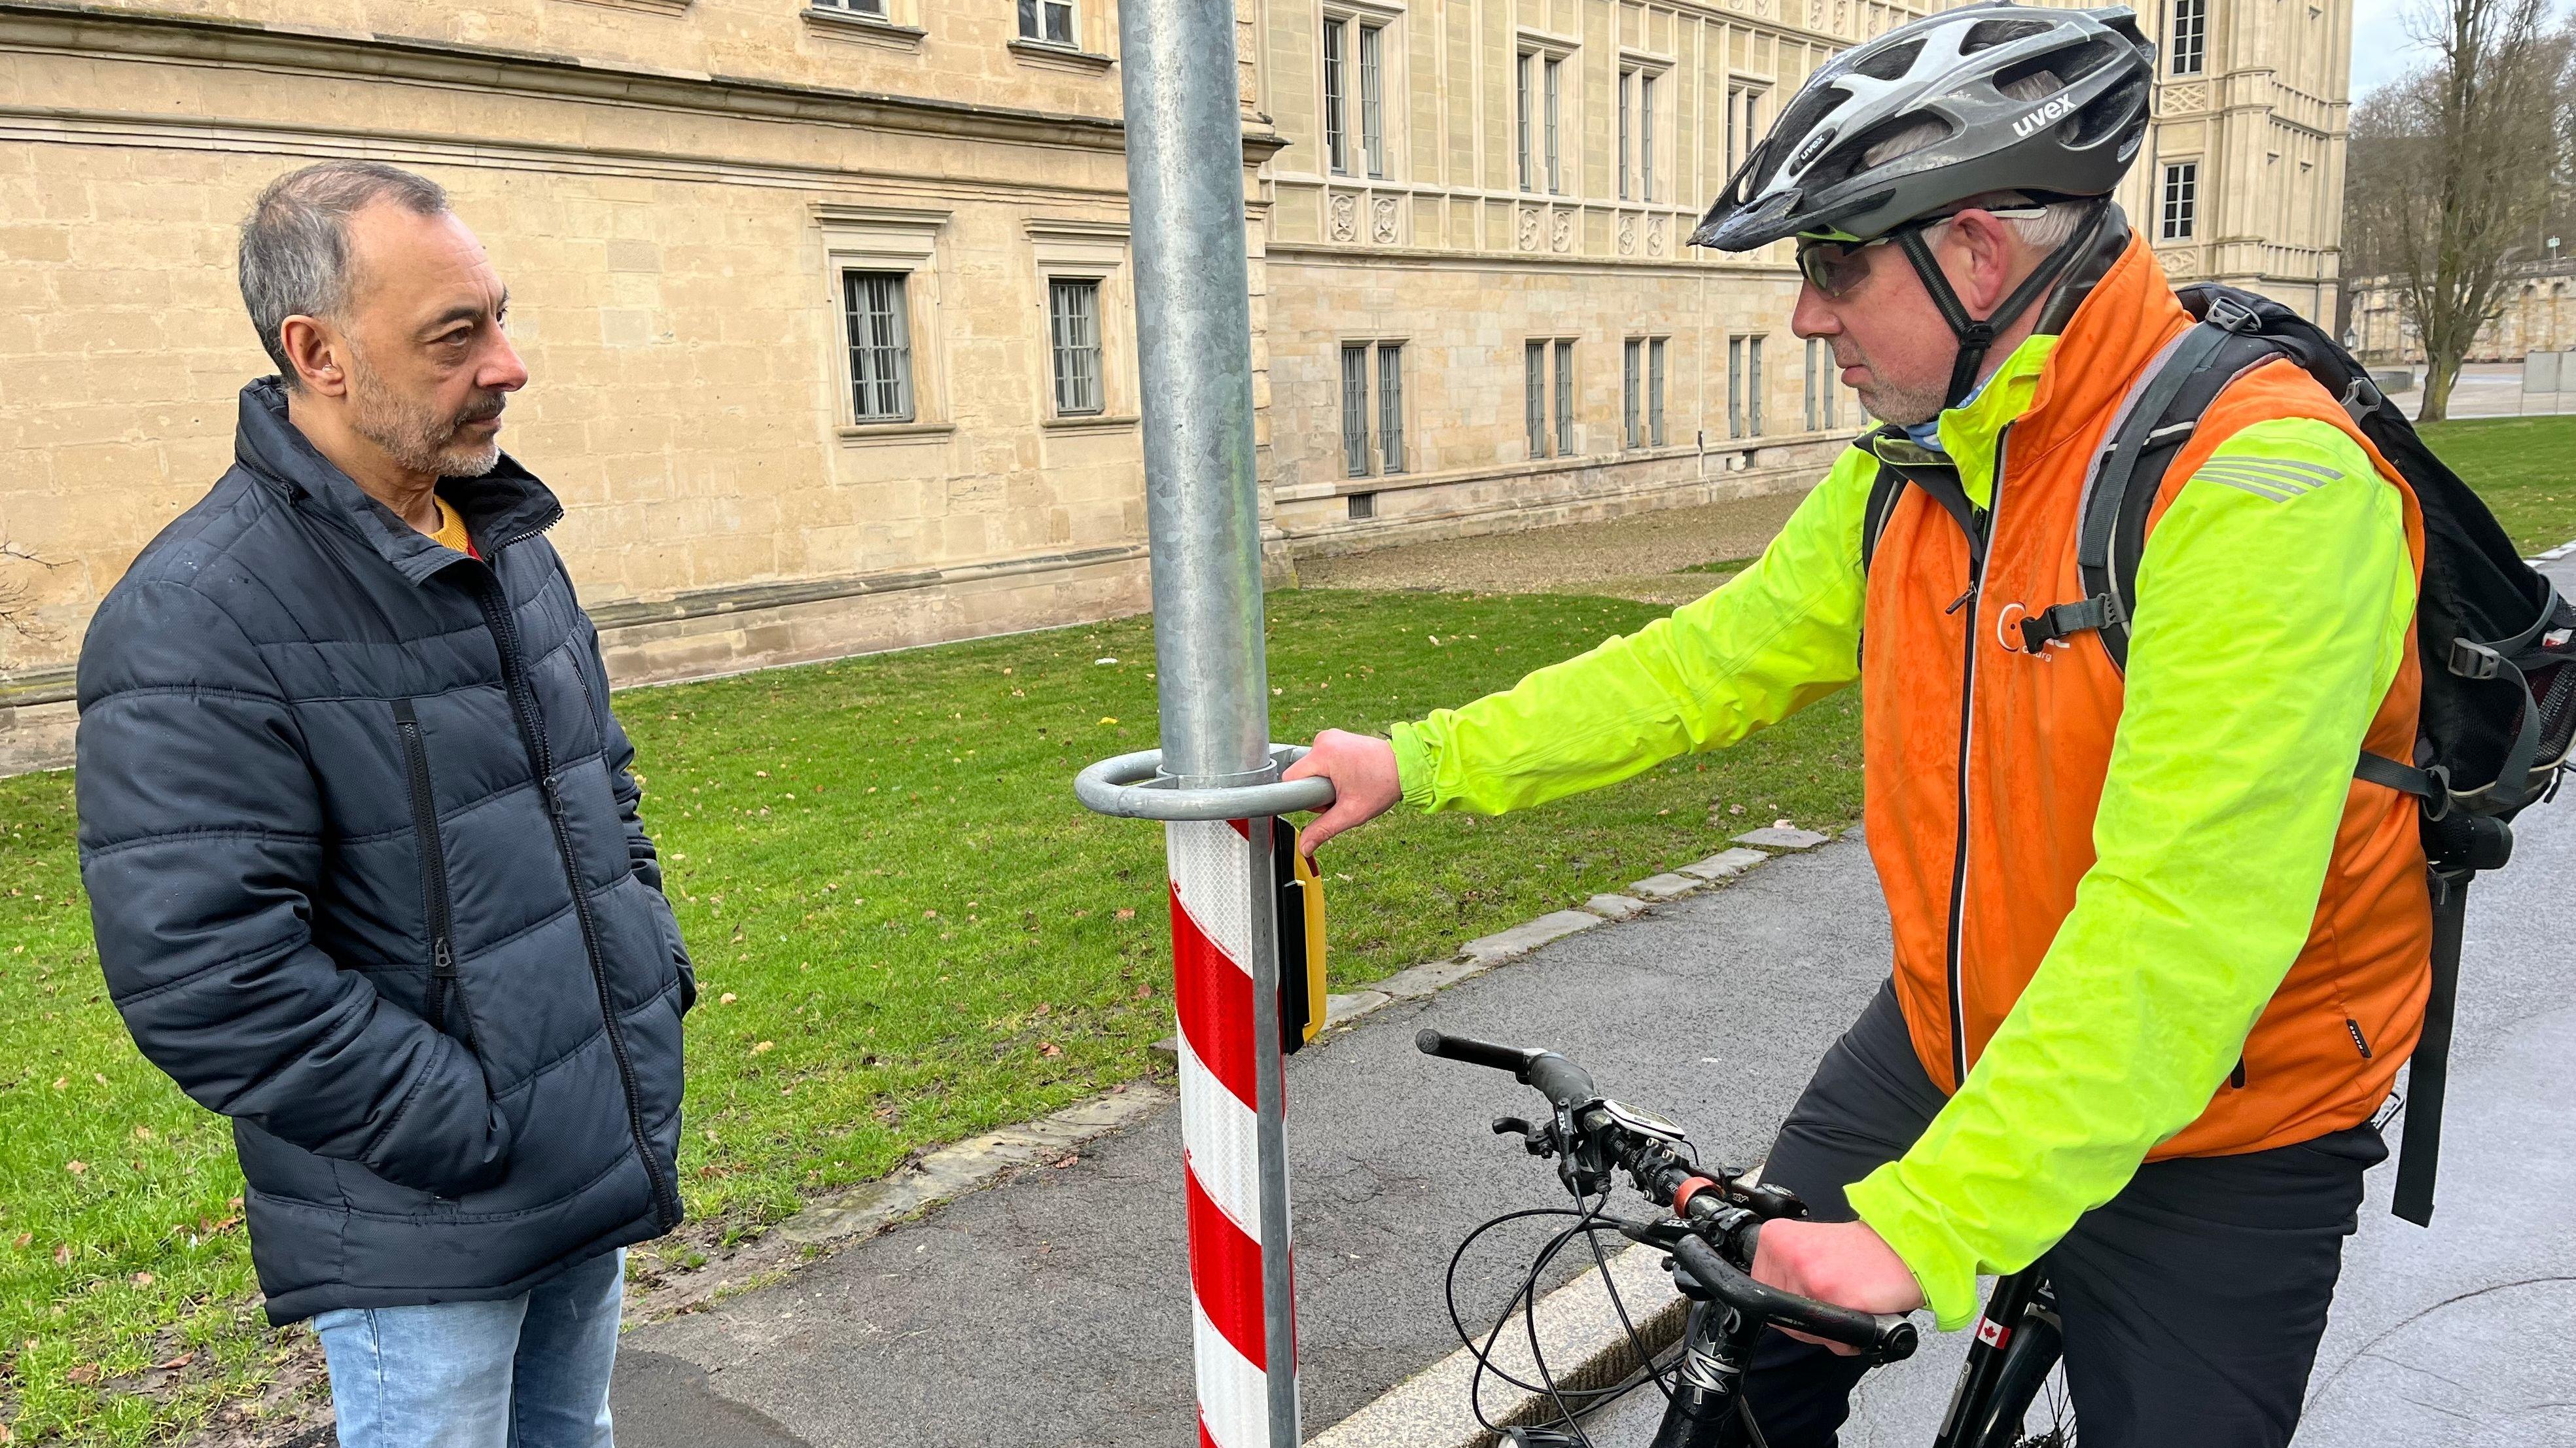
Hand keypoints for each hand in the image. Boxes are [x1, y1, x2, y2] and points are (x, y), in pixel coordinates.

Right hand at [1281, 728, 1402, 858]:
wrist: (1407, 765)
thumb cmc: (1383, 785)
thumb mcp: (1351, 813)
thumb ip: (1323, 830)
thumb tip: (1304, 847)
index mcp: (1323, 753)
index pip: (1290, 779)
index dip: (1304, 797)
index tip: (1325, 801)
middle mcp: (1324, 739)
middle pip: (1302, 774)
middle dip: (1318, 791)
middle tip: (1343, 795)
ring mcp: (1331, 736)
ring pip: (1312, 769)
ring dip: (1325, 782)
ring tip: (1350, 785)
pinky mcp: (1337, 738)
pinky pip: (1322, 760)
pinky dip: (1332, 772)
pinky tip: (1350, 776)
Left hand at [1749, 1218, 1925, 1354]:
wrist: (1904, 1248)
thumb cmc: (1864, 1251)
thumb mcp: (1812, 1246)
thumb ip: (1786, 1272)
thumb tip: (1769, 1305)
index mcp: (1776, 1238)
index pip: (1760, 1290)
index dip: (1787, 1303)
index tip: (1809, 1296)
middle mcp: (1788, 1255)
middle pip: (1780, 1316)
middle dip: (1809, 1321)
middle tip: (1837, 1298)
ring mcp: (1809, 1276)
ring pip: (1804, 1331)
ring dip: (1829, 1332)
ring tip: (1850, 1302)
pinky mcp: (1835, 1297)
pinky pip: (1832, 1340)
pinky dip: (1848, 1341)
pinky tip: (1860, 1314)